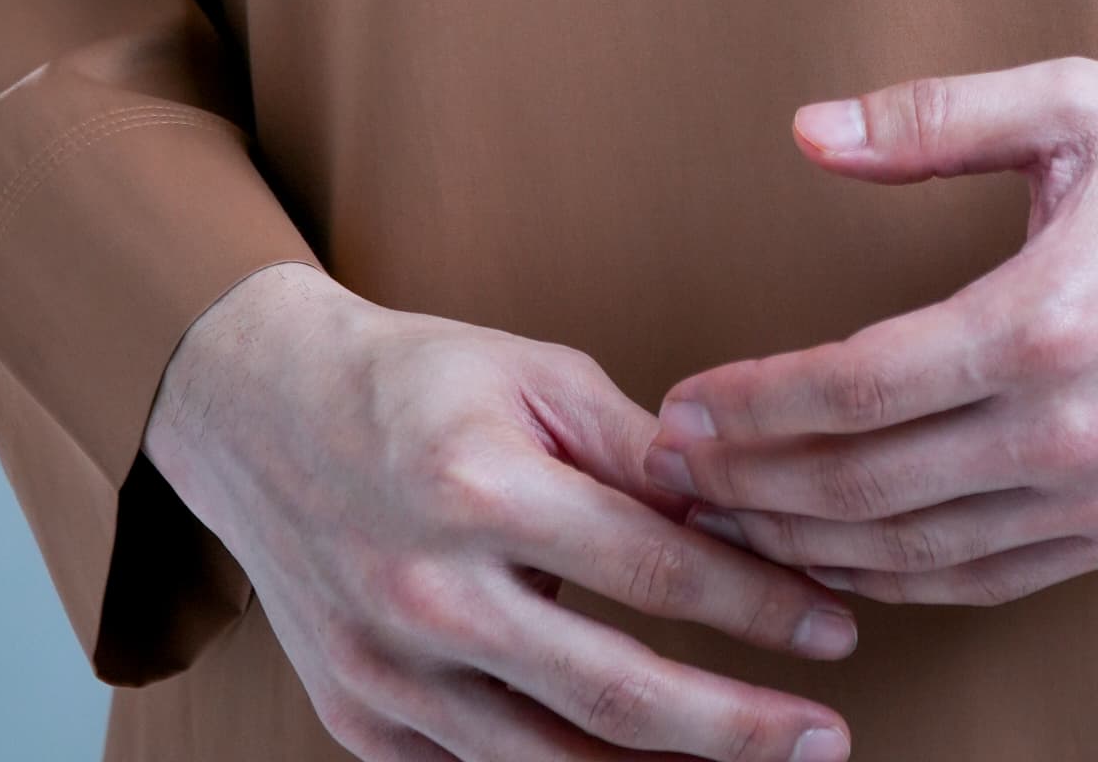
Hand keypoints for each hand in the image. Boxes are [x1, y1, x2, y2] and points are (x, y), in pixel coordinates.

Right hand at [144, 264, 858, 758]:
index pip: (656, 571)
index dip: (760, 607)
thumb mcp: (535, 375)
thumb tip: (750, 510)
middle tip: (825, 739)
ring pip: (553, 761)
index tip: (838, 629)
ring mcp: (389, 676)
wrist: (259, 412)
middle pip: (616, 697)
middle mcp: (429, 597)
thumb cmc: (417, 380)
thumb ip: (640, 451)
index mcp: (480, 492)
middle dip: (737, 730)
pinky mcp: (362, 725)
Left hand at [641, 58, 1097, 607]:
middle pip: (867, 489)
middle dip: (752, 486)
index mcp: (1045, 319)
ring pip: (915, 555)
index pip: (857, 387)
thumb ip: (931, 122)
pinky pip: (982, 580)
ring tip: (725, 517)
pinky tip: (833, 555)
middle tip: (670, 472)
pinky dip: (894, 580)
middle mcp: (1068, 430)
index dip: (754, 406)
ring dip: (805, 545)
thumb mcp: (1071, 104)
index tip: (680, 407)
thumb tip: (807, 131)